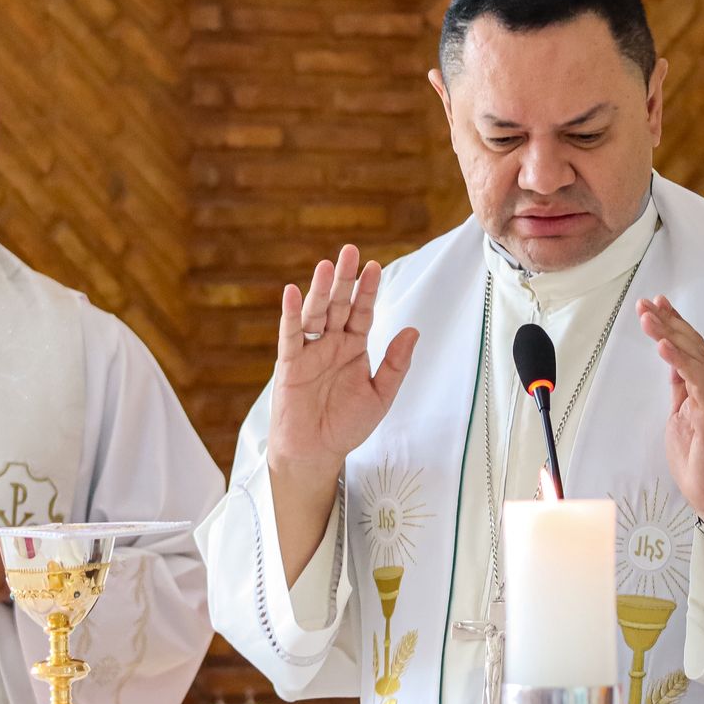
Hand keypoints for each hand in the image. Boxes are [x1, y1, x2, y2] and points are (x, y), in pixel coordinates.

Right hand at [266, 244, 419, 483]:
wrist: (316, 452)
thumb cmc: (346, 424)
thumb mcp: (380, 395)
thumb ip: (396, 364)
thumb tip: (413, 331)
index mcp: (354, 347)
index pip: (362, 312)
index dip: (367, 290)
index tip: (374, 267)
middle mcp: (331, 343)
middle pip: (339, 305)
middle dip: (345, 279)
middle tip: (350, 251)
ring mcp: (310, 351)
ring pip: (316, 314)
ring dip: (320, 290)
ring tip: (326, 266)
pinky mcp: (290, 364)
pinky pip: (291, 335)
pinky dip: (291, 314)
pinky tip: (292, 293)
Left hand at [638, 295, 703, 527]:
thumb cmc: (703, 457)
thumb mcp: (683, 414)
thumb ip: (682, 388)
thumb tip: (672, 363)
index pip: (692, 347)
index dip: (675, 324)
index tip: (655, 305)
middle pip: (693, 345)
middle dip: (668, 322)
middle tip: (645, 304)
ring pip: (695, 357)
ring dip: (670, 335)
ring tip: (649, 318)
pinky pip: (698, 380)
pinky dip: (680, 361)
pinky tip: (664, 346)